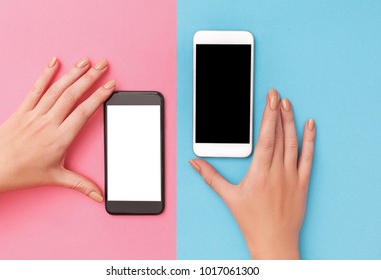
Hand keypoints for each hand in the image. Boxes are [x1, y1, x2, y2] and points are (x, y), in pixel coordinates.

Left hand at [0, 57, 114, 201]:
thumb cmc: (21, 174)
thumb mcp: (55, 178)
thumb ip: (81, 184)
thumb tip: (99, 196)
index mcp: (59, 138)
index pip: (84, 111)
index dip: (99, 96)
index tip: (110, 85)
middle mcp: (48, 122)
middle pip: (73, 94)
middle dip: (91, 77)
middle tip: (103, 65)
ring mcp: (34, 114)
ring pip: (57, 89)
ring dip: (73, 73)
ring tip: (86, 61)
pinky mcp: (21, 111)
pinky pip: (35, 89)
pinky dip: (45, 74)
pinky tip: (54, 62)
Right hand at [189, 89, 315, 258]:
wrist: (274, 241)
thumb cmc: (251, 220)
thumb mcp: (228, 196)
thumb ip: (210, 176)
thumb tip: (194, 162)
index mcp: (259, 173)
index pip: (266, 137)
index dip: (268, 116)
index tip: (270, 99)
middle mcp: (277, 172)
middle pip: (280, 136)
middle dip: (279, 112)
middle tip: (278, 95)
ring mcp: (292, 176)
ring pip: (293, 143)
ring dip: (292, 122)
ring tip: (289, 104)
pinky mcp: (302, 183)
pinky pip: (309, 157)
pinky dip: (310, 140)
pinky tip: (310, 126)